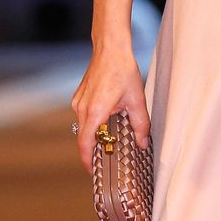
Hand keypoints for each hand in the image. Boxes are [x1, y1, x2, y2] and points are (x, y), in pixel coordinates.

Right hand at [71, 48, 149, 171]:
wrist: (110, 49)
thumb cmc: (122, 71)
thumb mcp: (136, 100)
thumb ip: (141, 125)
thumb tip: (142, 143)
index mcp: (95, 112)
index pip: (85, 144)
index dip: (87, 160)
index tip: (93, 171)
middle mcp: (81, 108)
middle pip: (84, 138)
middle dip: (93, 150)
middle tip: (107, 159)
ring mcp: (78, 102)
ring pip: (84, 127)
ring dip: (94, 135)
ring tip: (110, 140)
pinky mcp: (78, 97)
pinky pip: (84, 117)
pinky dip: (93, 124)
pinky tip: (107, 122)